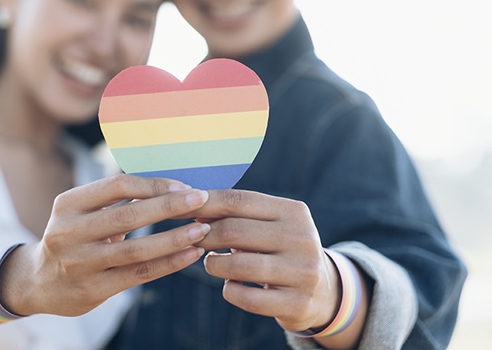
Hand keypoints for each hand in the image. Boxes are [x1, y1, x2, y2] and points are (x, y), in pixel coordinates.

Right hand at [0, 175, 210, 316]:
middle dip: (170, 206)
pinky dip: (169, 263)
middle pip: (129, 215)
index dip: (153, 185)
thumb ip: (116, 199)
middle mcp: (69, 232)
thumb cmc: (73, 237)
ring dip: (175, 238)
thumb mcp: (81, 211)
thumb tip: (169, 184)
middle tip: (201, 199)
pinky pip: (139, 274)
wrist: (38, 281)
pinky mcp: (93, 289)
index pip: (117, 186)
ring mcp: (80, 264)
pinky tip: (191, 254)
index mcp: (68, 204)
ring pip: (137, 249)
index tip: (183, 185)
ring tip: (203, 229)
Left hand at [189, 190, 339, 331]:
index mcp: (294, 211)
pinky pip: (247, 298)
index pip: (240, 200)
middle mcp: (302, 239)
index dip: (205, 203)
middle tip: (192, 239)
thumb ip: (237, 215)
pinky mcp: (297, 303)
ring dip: (213, 264)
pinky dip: (230, 290)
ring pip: (238, 266)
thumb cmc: (280, 249)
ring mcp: (302, 272)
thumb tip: (190, 206)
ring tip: (211, 263)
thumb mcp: (269, 225)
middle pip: (235, 231)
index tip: (182, 209)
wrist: (322, 289)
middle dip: (205, 235)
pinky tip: (230, 284)